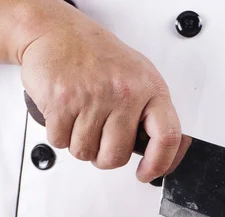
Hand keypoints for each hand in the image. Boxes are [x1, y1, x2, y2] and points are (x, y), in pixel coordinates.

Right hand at [19, 4, 181, 182]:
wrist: (58, 34)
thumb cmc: (100, 57)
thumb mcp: (138, 77)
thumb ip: (149, 113)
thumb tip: (158, 153)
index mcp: (149, 88)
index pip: (166, 137)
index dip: (158, 163)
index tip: (147, 174)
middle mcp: (124, 92)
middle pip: (116, 155)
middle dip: (105, 157)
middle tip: (100, 141)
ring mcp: (93, 97)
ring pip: (85, 152)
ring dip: (80, 143)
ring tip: (82, 118)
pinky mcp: (63, 101)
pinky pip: (61, 141)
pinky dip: (60, 134)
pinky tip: (66, 113)